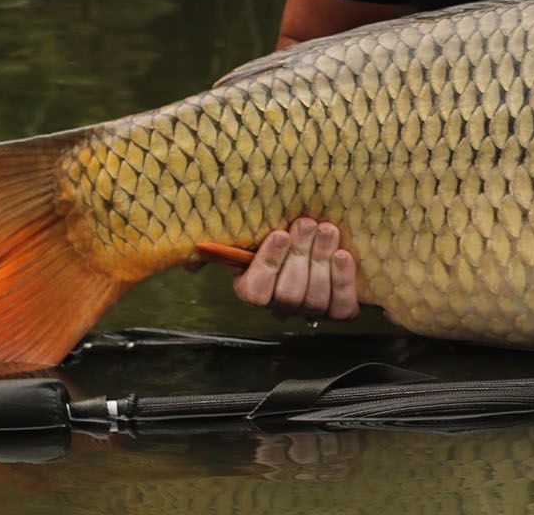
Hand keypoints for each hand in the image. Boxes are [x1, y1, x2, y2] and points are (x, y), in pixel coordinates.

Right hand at [201, 216, 359, 321]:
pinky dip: (343, 282)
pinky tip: (343, 255)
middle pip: (289, 295)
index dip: (268, 265)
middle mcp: (281, 307)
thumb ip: (222, 244)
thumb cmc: (280, 233)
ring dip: (321, 261)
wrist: (316, 236)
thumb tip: (190, 262)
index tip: (279, 234)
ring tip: (326, 230)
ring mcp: (310, 311)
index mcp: (253, 290)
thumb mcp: (248, 235)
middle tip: (307, 223)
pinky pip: (342, 308)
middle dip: (300, 256)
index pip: (255, 292)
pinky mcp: (339, 310)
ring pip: (314, 300)